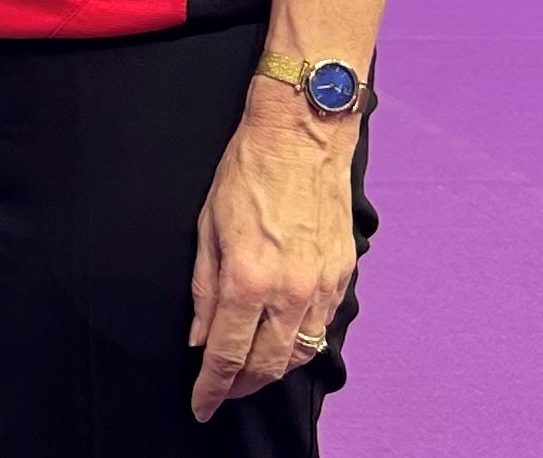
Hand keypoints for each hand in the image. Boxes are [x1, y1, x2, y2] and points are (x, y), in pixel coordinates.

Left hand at [189, 82, 357, 421]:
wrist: (301, 136)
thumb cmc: (246, 171)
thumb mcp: (207, 224)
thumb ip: (204, 287)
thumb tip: (199, 337)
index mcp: (247, 278)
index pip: (227, 354)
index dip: (212, 388)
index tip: (201, 406)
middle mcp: (289, 291)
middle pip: (267, 366)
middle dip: (241, 386)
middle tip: (222, 392)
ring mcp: (321, 287)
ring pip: (300, 355)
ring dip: (272, 371)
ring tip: (249, 373)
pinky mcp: (342, 276)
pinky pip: (322, 329)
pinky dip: (301, 346)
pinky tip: (284, 343)